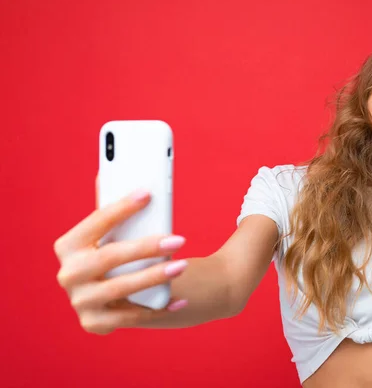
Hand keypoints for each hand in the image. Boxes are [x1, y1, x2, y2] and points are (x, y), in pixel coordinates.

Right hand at [54, 177, 188, 334]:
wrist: (118, 298)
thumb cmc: (118, 254)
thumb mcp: (111, 233)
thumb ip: (110, 208)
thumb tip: (108, 169)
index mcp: (68, 246)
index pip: (95, 222)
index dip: (122, 207)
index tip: (148, 193)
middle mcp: (68, 274)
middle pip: (109, 258)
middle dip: (145, 248)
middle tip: (179, 239)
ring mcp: (80, 301)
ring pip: (120, 289)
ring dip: (154, 277)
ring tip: (183, 265)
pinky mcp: (95, 324)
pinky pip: (132, 317)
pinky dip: (159, 309)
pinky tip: (181, 299)